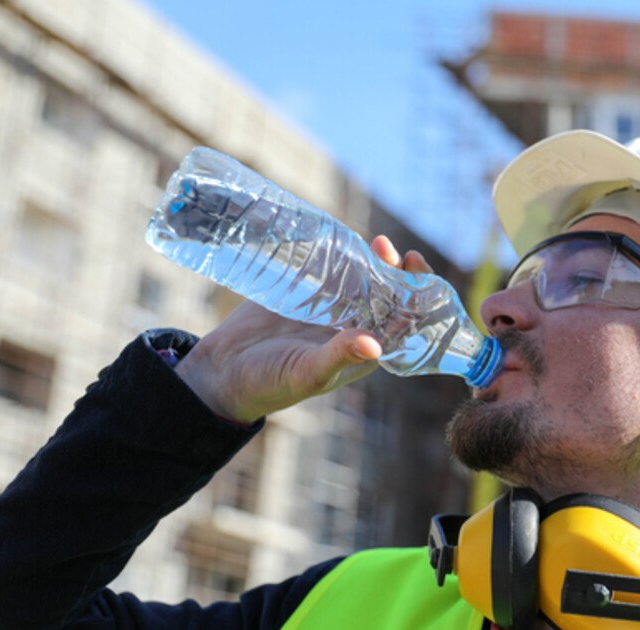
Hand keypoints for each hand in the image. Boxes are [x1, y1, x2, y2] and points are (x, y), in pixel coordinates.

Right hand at [176, 235, 434, 422]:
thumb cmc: (270, 384)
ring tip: (377, 243)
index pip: (403, 323)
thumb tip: (375, 345)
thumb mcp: (307, 373)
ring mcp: (331, 309)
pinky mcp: (307, 293)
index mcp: (365, 351)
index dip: (417, 300)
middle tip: (391, 250)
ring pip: (364, 280)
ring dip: (374, 262)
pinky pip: (333, 271)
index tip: (416, 279)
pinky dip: (343, 256)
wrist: (222, 372)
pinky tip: (345, 240)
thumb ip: (339, 357)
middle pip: (388, 295)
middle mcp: (353, 328)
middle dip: (397, 273)